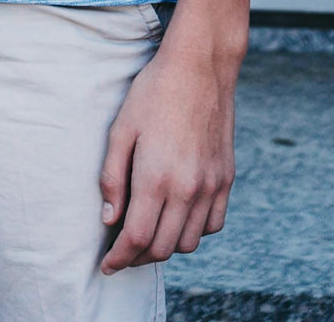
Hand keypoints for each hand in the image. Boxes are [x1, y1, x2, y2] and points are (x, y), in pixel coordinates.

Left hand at [98, 27, 238, 273]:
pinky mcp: (226, 179)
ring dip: (167, 247)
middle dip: (138, 258)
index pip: (136, 238)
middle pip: (162, 247)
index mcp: (156, 177)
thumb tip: (109, 219)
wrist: (199, 68)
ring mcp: (211, 186)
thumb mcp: (121, 129)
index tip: (107, 266)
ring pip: (190, 242)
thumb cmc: (153, 93)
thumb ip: (112, 178)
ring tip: (148, 236)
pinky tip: (178, 218)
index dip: (119, 258)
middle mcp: (187, 189)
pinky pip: (212, 225)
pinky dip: (194, 232)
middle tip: (122, 253)